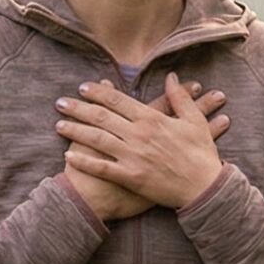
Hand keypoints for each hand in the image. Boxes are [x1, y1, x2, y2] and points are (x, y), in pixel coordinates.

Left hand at [58, 78, 229, 221]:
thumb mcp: (194, 121)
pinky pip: (102, 168)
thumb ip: (180, 97)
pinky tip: (68, 155)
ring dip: (75, 130)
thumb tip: (171, 76)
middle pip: (101, 116)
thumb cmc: (201, 154)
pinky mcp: (131, 177)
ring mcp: (133, 156)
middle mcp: (138, 135)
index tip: (83, 87)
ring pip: (97, 139)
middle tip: (61, 102)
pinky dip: (84, 161)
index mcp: (151, 118)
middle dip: (78, 108)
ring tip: (58, 124)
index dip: (97, 92)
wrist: (204, 187)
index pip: (118, 100)